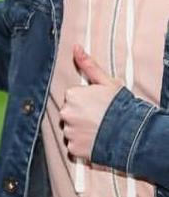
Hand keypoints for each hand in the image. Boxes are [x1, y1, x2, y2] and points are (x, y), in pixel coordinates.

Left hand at [59, 44, 121, 160]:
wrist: (131, 134)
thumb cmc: (120, 106)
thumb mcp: (107, 82)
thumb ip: (88, 65)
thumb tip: (76, 47)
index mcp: (72, 95)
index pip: (73, 97)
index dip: (85, 100)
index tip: (97, 105)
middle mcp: (66, 113)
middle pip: (69, 113)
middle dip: (80, 115)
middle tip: (98, 118)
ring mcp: (69, 132)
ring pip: (71, 129)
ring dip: (80, 130)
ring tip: (98, 130)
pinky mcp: (74, 149)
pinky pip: (74, 145)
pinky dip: (82, 144)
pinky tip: (95, 141)